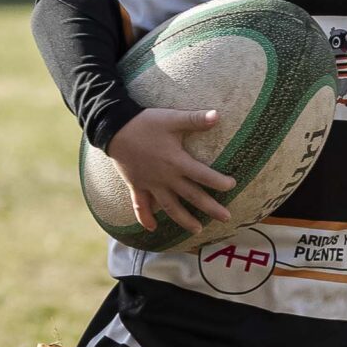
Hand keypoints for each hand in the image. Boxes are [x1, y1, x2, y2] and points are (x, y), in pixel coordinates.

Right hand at [105, 107, 238, 236]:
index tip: (232, 185)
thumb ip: (195, 119)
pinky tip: (152, 229)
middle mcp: (166, 178)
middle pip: (192, 196)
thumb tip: (218, 115)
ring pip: (170, 207)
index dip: (219, 181)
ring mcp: (151, 184)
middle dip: (210, 208)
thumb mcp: (172, 118)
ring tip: (198, 230)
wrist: (114, 129)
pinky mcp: (137, 186)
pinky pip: (141, 206)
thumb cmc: (145, 123)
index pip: (203, 175)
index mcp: (177, 162)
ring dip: (184, 220)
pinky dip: (145, 218)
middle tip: (226, 218)